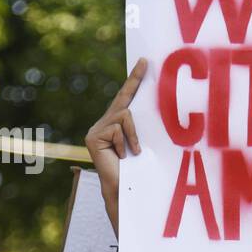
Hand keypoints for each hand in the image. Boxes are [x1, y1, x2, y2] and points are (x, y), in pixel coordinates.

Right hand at [85, 57, 146, 235]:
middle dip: (135, 81)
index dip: (134, 80)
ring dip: (133, 135)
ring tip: (133, 152)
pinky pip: (118, 128)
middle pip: (123, 100)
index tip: (144, 62)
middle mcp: (102, 124)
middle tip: (146, 62)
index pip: (126, 98)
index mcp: (115, 125)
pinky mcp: (93, 137)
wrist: (124, 190)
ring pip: (124, 116)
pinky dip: (126, 141)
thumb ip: (142, 126)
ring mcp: (96, 130)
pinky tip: (123, 156)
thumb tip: (158, 107)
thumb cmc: (138, 169)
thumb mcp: (143, 142)